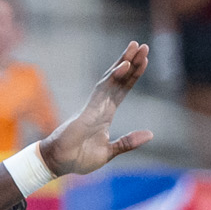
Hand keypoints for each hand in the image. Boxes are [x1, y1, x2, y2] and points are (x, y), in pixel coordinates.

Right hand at [41, 41, 156, 176]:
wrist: (60, 163)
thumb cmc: (79, 157)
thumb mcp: (110, 151)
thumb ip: (128, 142)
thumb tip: (150, 134)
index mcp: (105, 113)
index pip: (122, 89)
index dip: (133, 75)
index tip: (144, 61)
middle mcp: (100, 105)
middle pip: (118, 79)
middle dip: (130, 62)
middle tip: (142, 46)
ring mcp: (94, 106)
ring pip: (111, 79)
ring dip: (124, 62)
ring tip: (136, 47)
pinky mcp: (87, 111)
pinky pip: (102, 91)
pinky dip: (113, 78)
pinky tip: (124, 66)